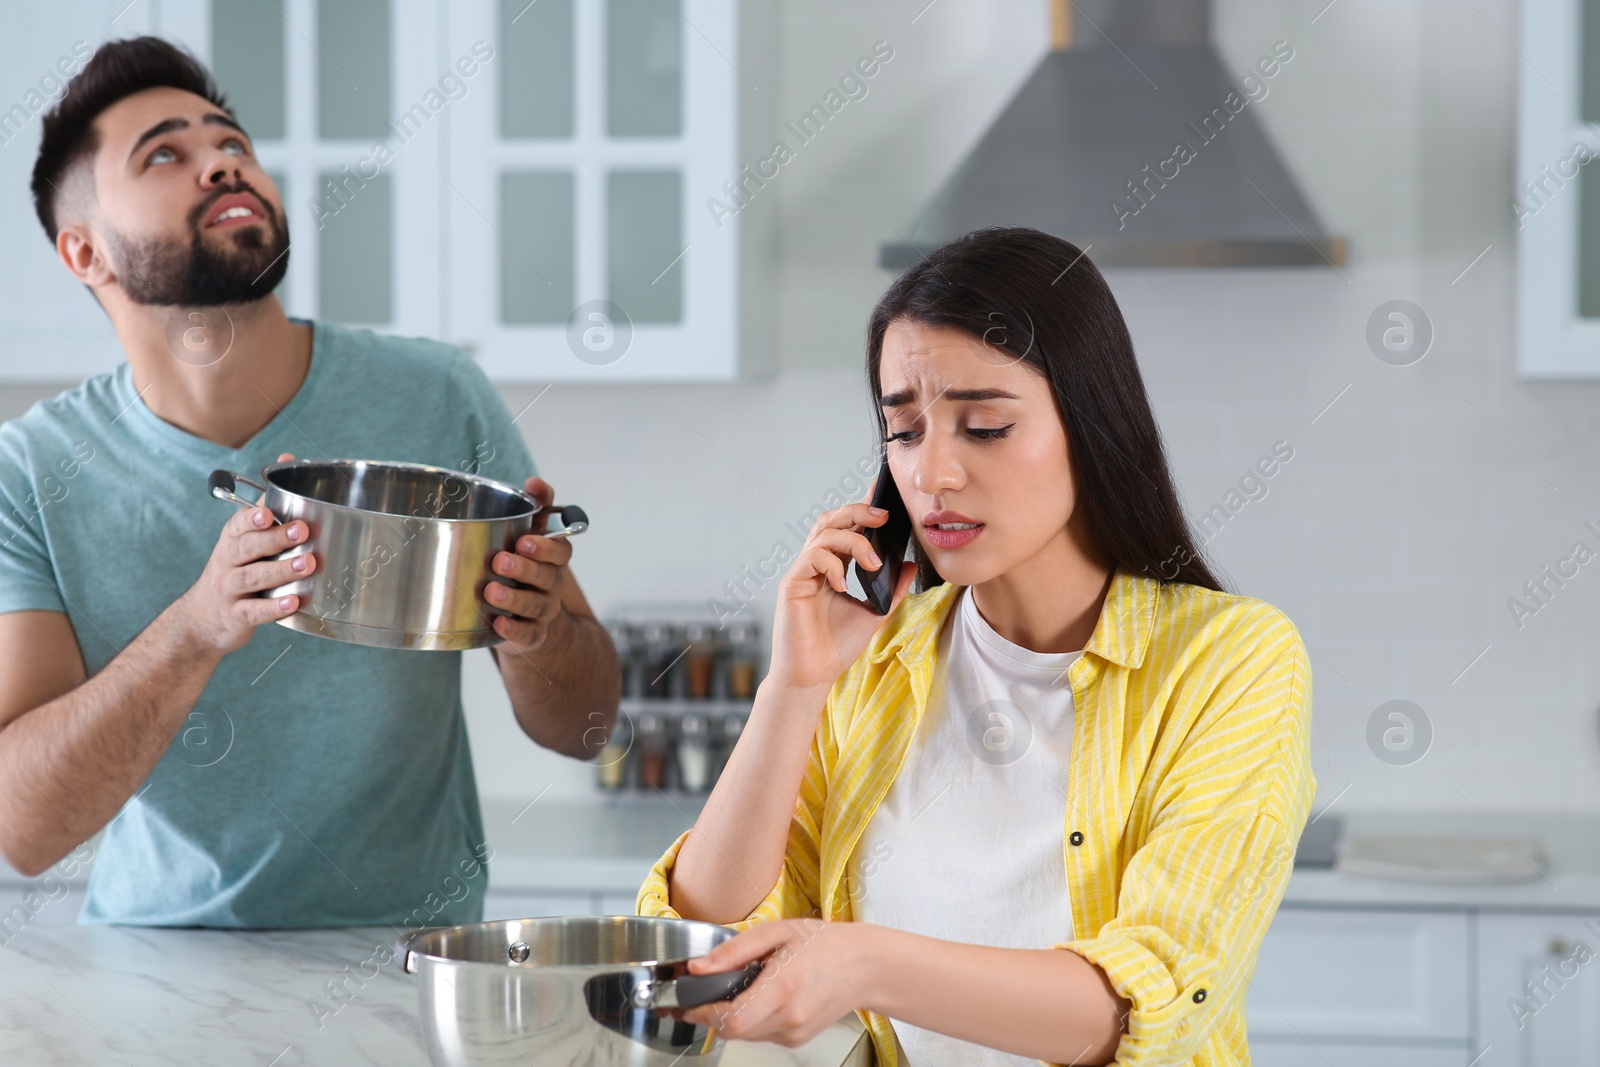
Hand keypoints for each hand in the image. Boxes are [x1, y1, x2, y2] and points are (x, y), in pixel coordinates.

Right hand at [175, 453, 312, 654]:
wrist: (203, 620)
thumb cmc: (235, 570)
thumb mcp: (245, 536)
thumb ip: (268, 503)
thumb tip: (286, 459)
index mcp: (233, 539)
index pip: (239, 524)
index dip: (253, 518)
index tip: (268, 512)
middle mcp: (228, 561)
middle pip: (247, 547)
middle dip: (274, 538)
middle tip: (302, 531)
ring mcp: (230, 589)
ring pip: (253, 577)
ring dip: (281, 570)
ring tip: (307, 564)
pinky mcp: (236, 616)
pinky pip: (254, 611)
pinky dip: (273, 608)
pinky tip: (294, 602)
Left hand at [483, 476, 571, 651]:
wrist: (526, 617)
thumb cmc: (524, 566)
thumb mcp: (529, 535)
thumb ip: (536, 508)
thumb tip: (534, 481)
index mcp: (553, 561)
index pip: (561, 552)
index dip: (545, 547)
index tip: (523, 540)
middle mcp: (552, 586)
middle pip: (548, 578)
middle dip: (525, 569)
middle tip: (500, 561)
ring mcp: (543, 612)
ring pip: (536, 606)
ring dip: (514, 599)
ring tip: (491, 592)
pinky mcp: (532, 636)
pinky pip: (528, 636)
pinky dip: (514, 631)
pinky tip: (498, 623)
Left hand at [679, 919, 869, 1045]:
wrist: (863, 966)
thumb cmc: (824, 944)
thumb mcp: (776, 932)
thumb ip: (734, 951)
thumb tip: (699, 967)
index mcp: (783, 987)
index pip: (731, 1019)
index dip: (703, 1014)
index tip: (688, 1004)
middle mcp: (789, 1017)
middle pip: (733, 1031)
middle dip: (714, 1014)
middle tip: (709, 993)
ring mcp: (794, 1032)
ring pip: (745, 1035)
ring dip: (734, 1016)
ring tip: (746, 988)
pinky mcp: (797, 1039)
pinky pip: (761, 1034)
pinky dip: (753, 1019)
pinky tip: (765, 997)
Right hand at [766, 493, 916, 692]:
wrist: (813, 675)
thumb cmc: (836, 647)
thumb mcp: (875, 613)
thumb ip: (892, 589)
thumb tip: (910, 565)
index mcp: (833, 567)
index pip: (846, 528)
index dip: (862, 509)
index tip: (884, 496)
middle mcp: (816, 564)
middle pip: (831, 520)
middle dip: (858, 512)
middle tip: (884, 517)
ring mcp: (802, 572)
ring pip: (823, 534)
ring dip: (853, 542)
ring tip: (873, 563)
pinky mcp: (792, 584)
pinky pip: (811, 558)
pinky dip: (832, 565)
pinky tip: (844, 584)